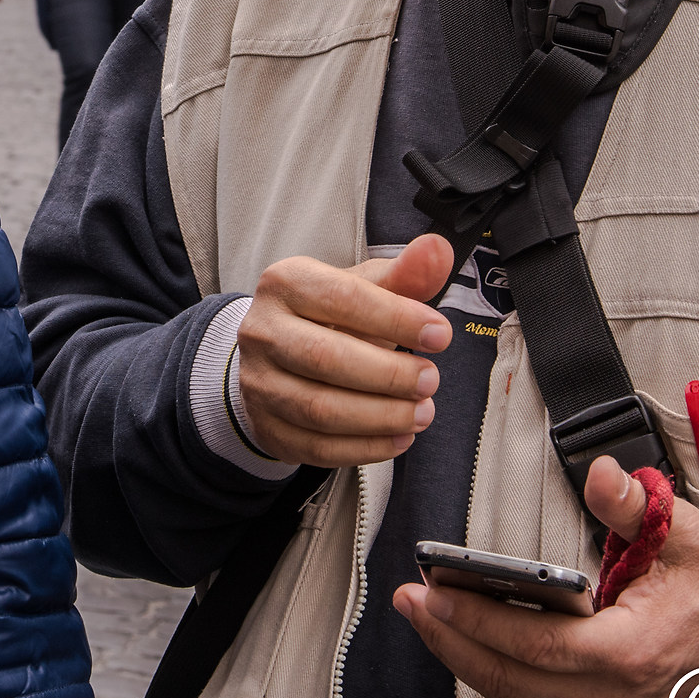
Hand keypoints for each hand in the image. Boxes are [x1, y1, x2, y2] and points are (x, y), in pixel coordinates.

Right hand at [235, 234, 453, 466]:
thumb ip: (405, 274)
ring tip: (421, 412)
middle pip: (326, 357)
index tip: (439, 334)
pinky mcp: (267, 426)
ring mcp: (258, 382)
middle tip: (430, 380)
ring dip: (381, 416)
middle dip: (388, 374)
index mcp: (286, 283)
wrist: (278, 356)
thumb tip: (438, 250)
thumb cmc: (329, 317)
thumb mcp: (364, 287)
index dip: (396, 318)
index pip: (343, 298)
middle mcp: (262, 331)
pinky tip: (399, 437)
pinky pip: (317, 447)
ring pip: (320, 409)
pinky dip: (366, 447)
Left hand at [390, 456, 698, 697]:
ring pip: (515, 697)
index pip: (539, 645)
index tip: (435, 590)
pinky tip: (463, 642)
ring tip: (424, 616)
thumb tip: (600, 472)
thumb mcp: (683, 534)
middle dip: (451, 640)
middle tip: (408, 601)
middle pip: (512, 680)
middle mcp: (613, 697)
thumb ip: (634, 505)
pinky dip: (492, 674)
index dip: (480, 621)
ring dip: (463, 659)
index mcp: (632, 651)